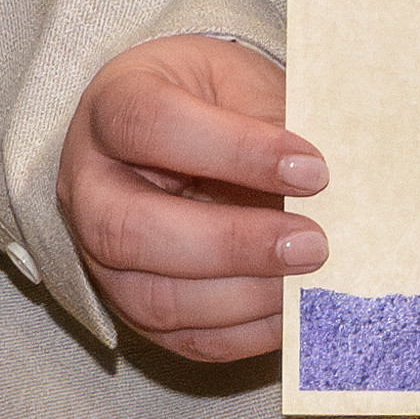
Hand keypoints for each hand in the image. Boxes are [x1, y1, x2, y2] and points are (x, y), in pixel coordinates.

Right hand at [60, 34, 324, 366]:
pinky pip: (182, 337)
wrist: (185, 133)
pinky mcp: (133, 306)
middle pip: (133, 231)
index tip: (313, 170)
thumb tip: (329, 182)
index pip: (154, 127)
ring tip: (309, 278)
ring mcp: (100, 255)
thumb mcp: (240, 81)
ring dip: (244, 296)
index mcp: (112, 106)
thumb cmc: (214, 99)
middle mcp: (90, 186)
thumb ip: (272, 121)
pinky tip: (293, 308)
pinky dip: (245, 332)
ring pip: (155, 298)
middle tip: (313, 243)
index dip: (236, 151)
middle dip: (233, 244)